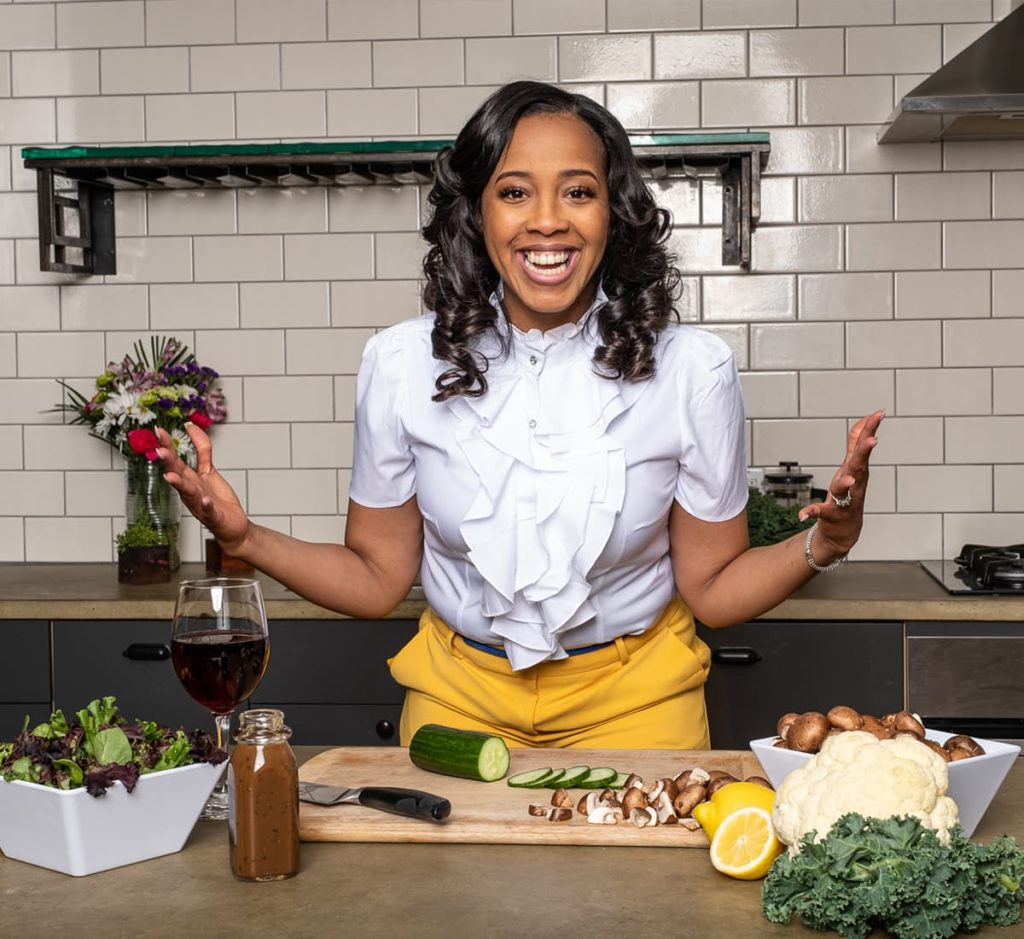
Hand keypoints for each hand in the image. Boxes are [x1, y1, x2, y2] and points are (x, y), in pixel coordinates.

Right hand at [154, 423, 250, 553]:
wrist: (231, 526)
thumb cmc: (217, 500)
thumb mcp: (210, 471)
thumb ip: (202, 450)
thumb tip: (190, 426)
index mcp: (189, 479)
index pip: (175, 460)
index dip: (167, 445)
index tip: (158, 430)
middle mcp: (191, 491)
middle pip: (178, 474)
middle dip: (169, 463)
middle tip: (160, 450)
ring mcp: (200, 504)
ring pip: (188, 493)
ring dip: (179, 484)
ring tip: (171, 476)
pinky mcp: (213, 517)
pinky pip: (209, 511)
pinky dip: (206, 506)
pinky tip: (206, 501)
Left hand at [797, 409, 883, 557]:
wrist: (845, 531)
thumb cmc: (848, 494)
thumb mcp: (852, 466)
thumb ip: (855, 444)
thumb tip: (863, 421)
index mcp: (856, 470)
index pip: (863, 446)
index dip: (870, 429)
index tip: (880, 413)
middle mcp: (853, 483)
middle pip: (859, 464)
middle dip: (865, 452)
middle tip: (873, 439)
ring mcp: (843, 500)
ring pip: (844, 490)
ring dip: (846, 484)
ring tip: (848, 480)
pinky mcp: (831, 515)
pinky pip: (820, 512)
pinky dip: (811, 512)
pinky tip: (802, 514)